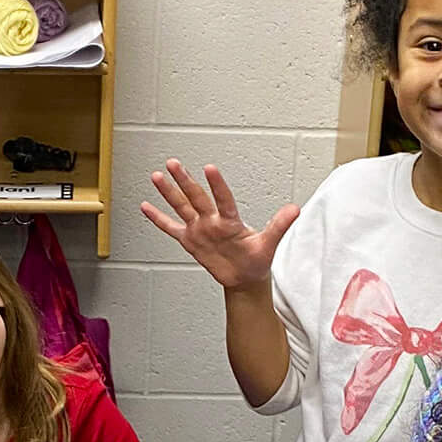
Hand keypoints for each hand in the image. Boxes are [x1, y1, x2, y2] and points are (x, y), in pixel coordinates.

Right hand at [140, 161, 298, 291]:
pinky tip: (146, 206)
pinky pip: (170, 228)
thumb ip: (279, 226)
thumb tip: (295, 209)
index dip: (217, 185)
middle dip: (185, 181)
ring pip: (181, 207)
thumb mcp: (268, 244)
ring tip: (157, 176)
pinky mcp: (190, 240)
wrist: (244, 277)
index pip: (223, 200)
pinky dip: (158, 219)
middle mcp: (212, 222)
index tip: (209, 168)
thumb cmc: (256, 260)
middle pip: (196, 198)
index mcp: (230, 222)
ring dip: (169, 193)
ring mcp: (199, 229)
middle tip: (174, 164)